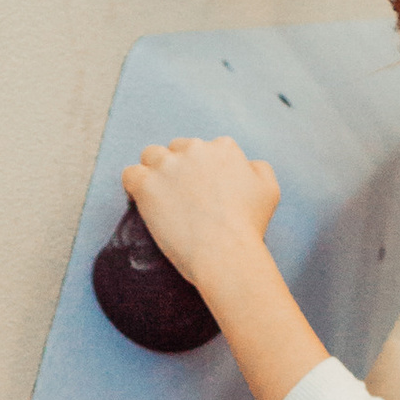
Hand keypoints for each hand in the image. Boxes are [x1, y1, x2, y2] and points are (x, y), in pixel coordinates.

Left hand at [120, 135, 279, 293]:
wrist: (225, 251)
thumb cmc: (249, 226)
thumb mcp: (269, 190)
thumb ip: (259, 169)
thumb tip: (247, 165)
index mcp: (223, 148)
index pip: (205, 149)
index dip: (201, 169)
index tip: (200, 189)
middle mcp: (195, 149)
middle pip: (177, 149)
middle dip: (177, 168)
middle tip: (179, 196)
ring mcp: (168, 166)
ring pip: (151, 156)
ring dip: (153, 172)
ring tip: (157, 197)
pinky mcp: (147, 184)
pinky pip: (130, 174)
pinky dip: (133, 186)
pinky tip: (139, 201)